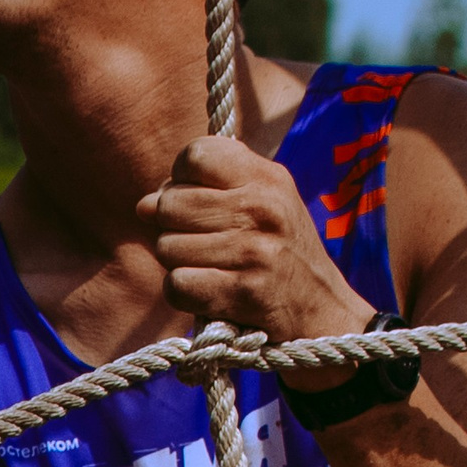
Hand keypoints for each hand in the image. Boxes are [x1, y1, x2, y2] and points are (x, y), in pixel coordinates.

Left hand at [137, 136, 370, 340]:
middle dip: (170, 226)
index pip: (195, 156)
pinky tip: (203, 290)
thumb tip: (144, 204)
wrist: (322, 310)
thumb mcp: (266, 202)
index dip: (178, 178)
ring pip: (167, 247)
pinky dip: (182, 292)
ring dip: (176, 262)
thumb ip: (208, 192)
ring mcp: (252, 251)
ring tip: (204, 266)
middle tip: (194, 240)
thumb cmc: (282, 252)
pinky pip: (177, 284)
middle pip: (170, 204)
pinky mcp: (242, 293)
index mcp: (266, 177)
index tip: (190, 198)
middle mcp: (261, 208)